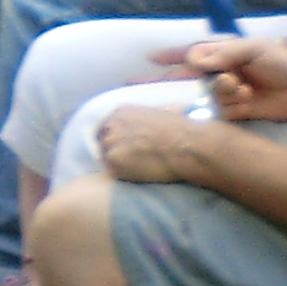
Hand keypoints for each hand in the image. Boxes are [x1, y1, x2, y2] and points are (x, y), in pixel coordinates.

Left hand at [93, 105, 214, 186]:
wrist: (184, 145)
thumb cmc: (179, 129)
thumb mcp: (160, 111)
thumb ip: (147, 116)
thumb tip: (159, 116)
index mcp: (120, 112)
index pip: (106, 127)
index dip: (114, 138)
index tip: (122, 146)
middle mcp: (110, 125)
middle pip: (102, 141)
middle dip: (112, 150)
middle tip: (127, 159)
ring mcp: (109, 143)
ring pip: (106, 157)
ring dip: (116, 163)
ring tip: (135, 168)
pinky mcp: (113, 161)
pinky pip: (112, 171)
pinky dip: (122, 174)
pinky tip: (137, 174)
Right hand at [186, 36, 286, 120]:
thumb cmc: (282, 63)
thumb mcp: (254, 49)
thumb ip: (225, 53)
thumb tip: (194, 63)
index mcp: (227, 53)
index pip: (196, 54)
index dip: (184, 59)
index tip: (177, 64)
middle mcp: (224, 72)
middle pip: (196, 78)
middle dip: (204, 81)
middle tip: (227, 81)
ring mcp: (230, 92)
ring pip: (209, 95)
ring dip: (226, 93)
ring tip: (246, 92)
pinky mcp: (237, 111)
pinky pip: (220, 111)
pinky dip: (232, 107)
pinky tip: (249, 102)